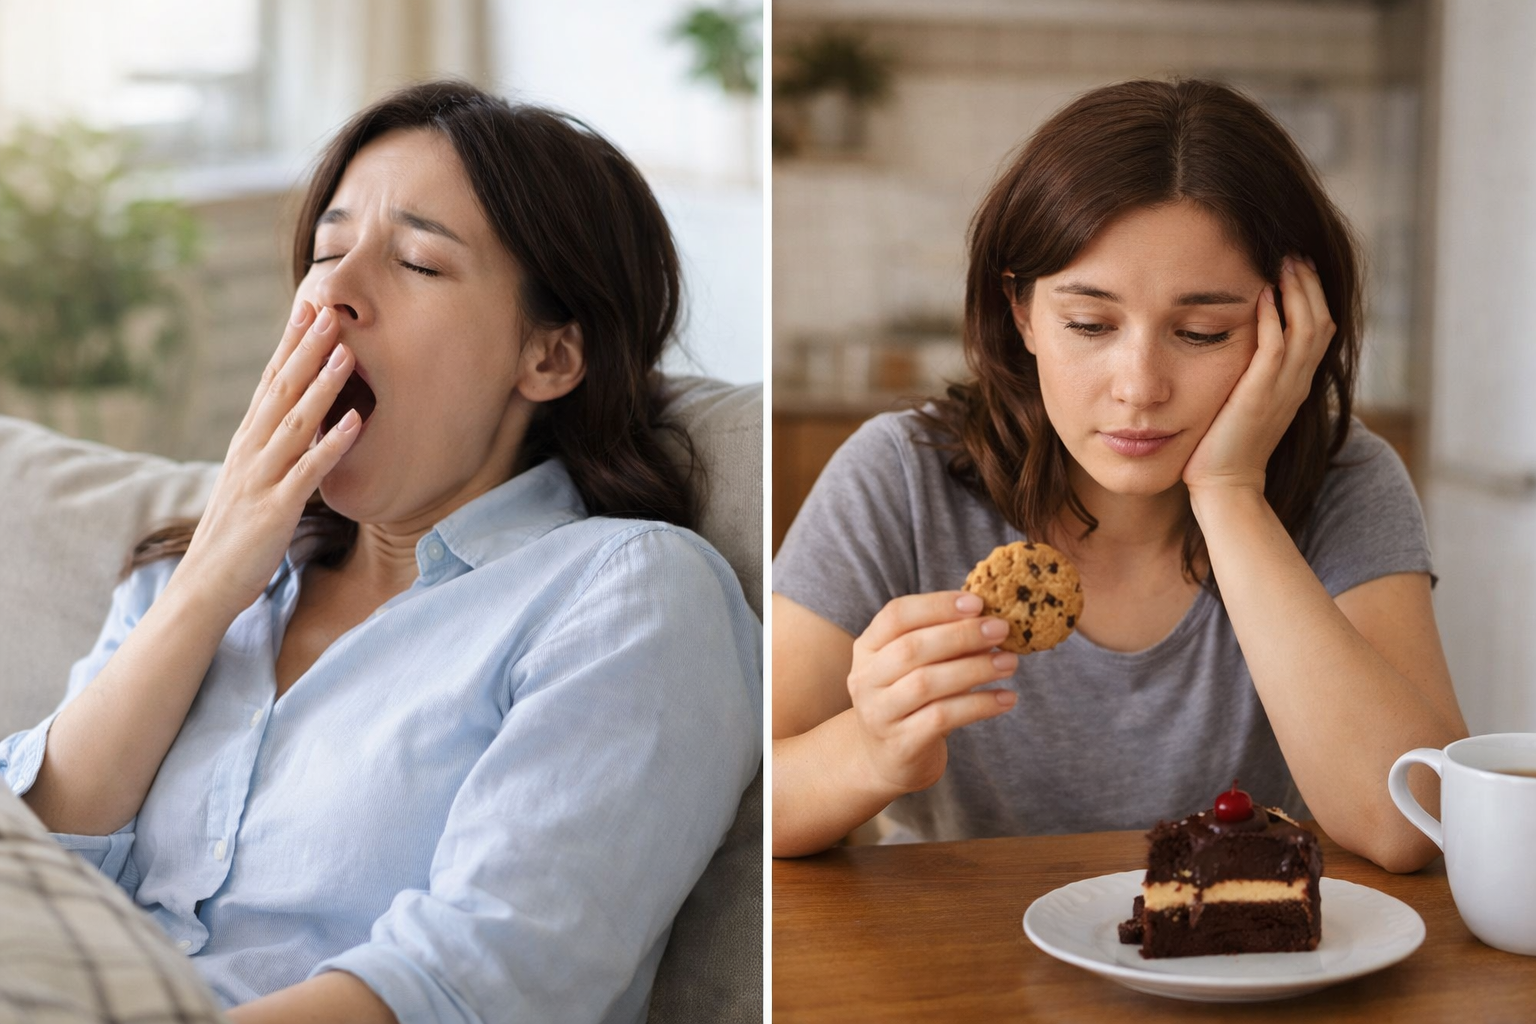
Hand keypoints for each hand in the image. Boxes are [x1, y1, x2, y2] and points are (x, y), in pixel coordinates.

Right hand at [173, 301, 361, 619]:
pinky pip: (309, 471)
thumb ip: (272, 451)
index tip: (307, 308)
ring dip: (322, 385)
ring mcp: (262, 479)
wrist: (204, 587)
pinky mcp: (276, 509)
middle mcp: (251, 452)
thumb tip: (300, 423)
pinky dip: (332, 444)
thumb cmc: (235, 536)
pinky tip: (356, 421)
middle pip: (280, 391)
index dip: (288, 345)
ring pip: (295, 422)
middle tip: (327, 309)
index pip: (268, 382)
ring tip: (346, 351)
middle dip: (305, 349)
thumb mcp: (253, 482)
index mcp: (246, 443)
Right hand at [847, 591, 1018, 795]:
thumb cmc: (910, 701)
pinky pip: (942, 718)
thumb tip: (990, 618)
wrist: (886, 759)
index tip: (978, 602)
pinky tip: (1006, 698)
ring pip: (926, 683)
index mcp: (868, 647)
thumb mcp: (917, 666)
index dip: (937, 605)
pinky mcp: (900, 744)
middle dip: (961, 635)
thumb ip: (943, 641)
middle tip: (1001, 630)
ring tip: (1010, 663)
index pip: (896, 615)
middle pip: (912, 648)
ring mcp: (879, 713)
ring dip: (975, 669)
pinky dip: (979, 705)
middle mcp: (866, 679)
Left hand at [1181, 255, 1335, 497]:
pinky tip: (1262, 294)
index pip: (1318, 330)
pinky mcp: (1260, 396)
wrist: (1224, 485)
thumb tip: (1241, 349)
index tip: (1297, 268)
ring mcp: (1283, 390)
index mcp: (1296, 384)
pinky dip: (1273, 318)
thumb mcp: (1245, 403)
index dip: (1313, 297)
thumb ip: (1252, 376)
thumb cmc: (1224, 447)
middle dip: (1311, 285)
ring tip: (1286, 262)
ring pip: (1307, 329)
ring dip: (1298, 293)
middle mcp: (1298, 383)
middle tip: (1296, 254)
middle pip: (1321, 322)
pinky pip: (1275, 348)